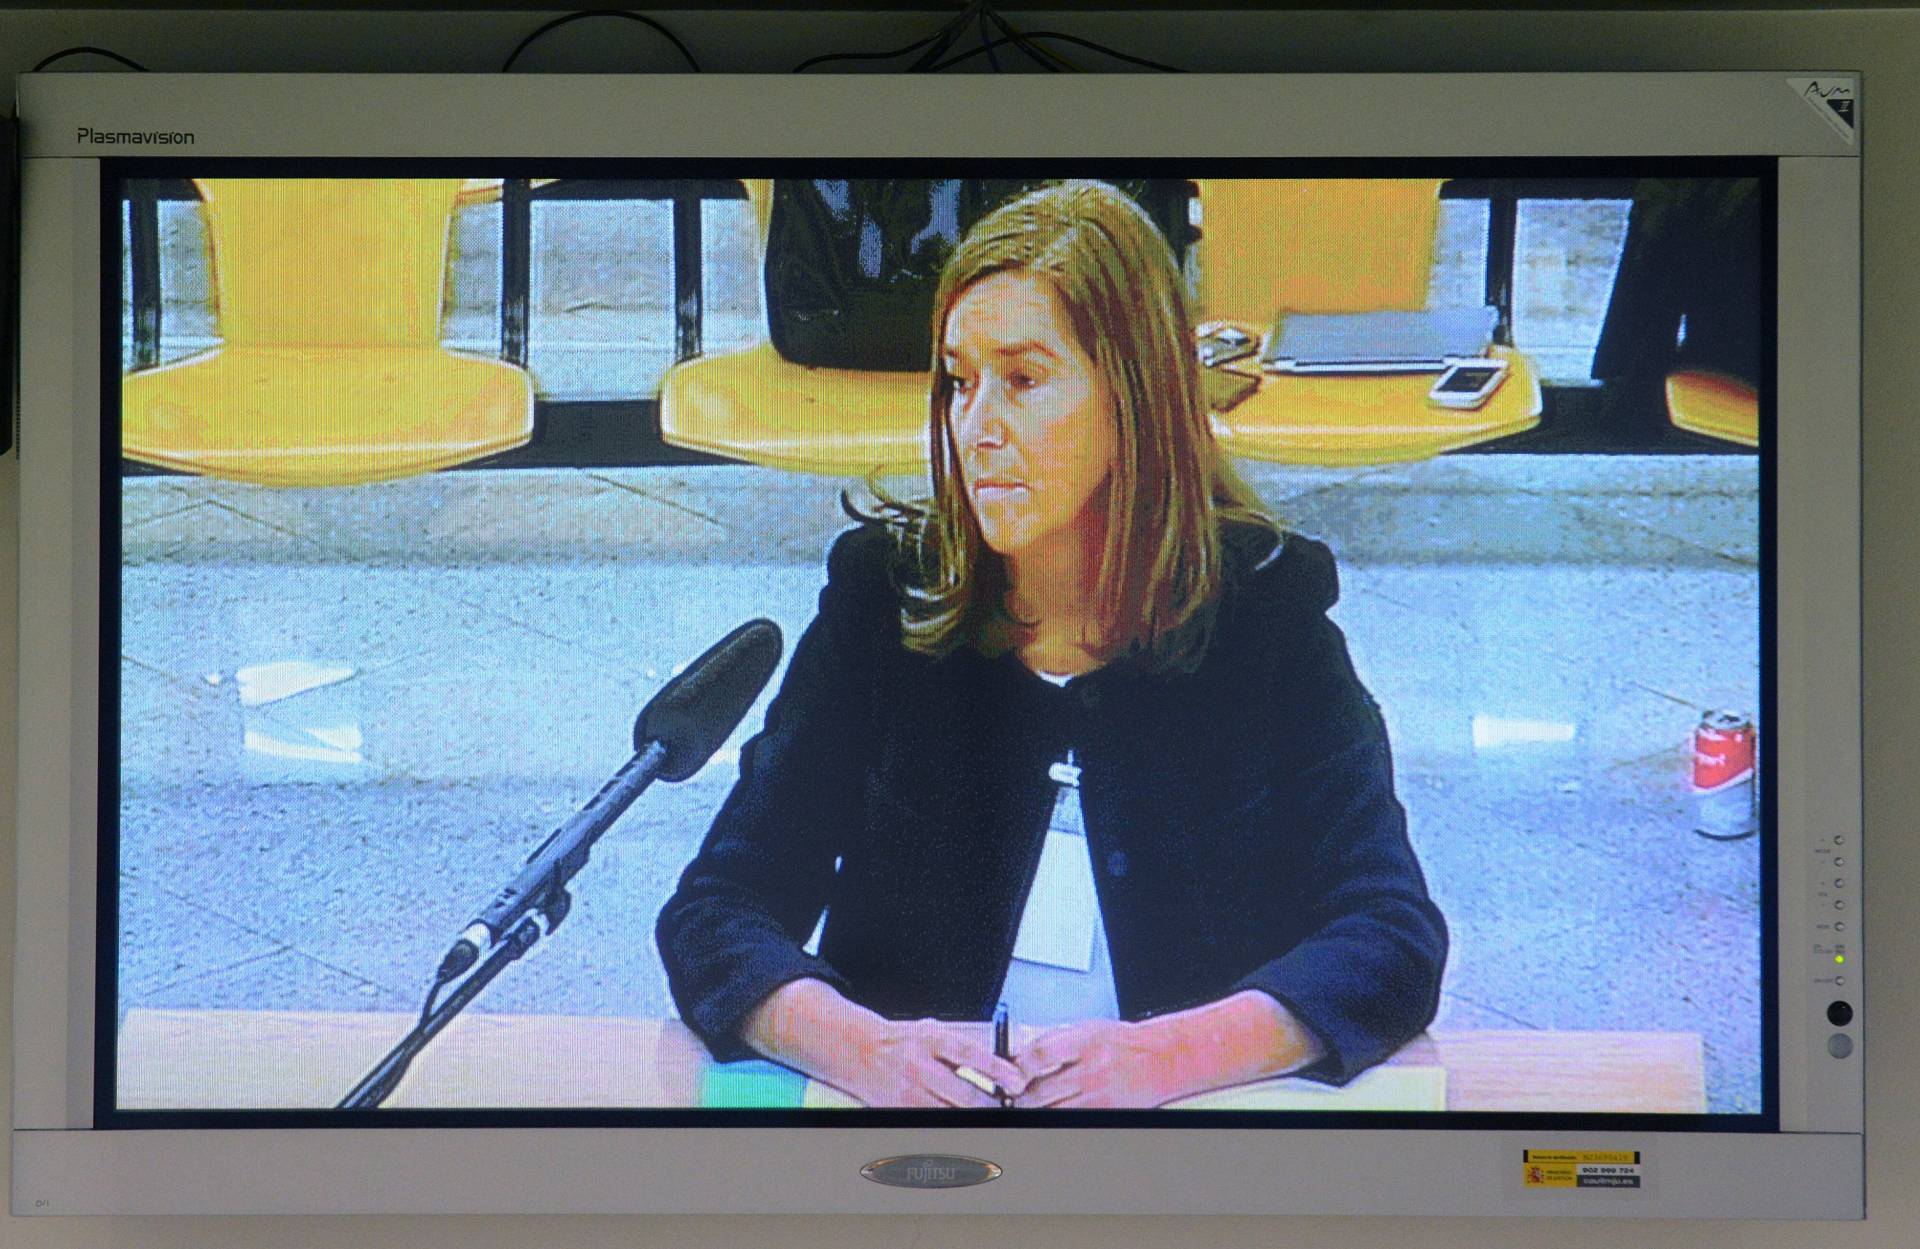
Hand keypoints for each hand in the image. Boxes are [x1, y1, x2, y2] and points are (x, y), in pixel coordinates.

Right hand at [836, 1018, 1028, 1108]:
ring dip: (974, 1116)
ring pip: (951, 1113)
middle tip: (1007, 1104)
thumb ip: (960, 1046)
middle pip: (965, 1094)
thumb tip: (999, 1063)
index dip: (998, 1069)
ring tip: (988, 1113)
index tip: (1017, 1081)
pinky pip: (933, 1120)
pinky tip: (961, 1117)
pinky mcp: (900, 1109)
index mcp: (930, 1039)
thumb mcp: (931, 1031)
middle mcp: (919, 1066)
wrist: (857, 1048)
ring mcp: (908, 1091)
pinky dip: (951, 1121)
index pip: (971, 1054)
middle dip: (991, 1104)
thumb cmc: (901, 1040)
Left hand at [1012, 1020, 1182, 1108]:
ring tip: (1030, 1102)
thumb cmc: (1122, 1042)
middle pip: (1040, 1092)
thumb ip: (1055, 1040)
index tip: (1010, 1071)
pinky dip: (1057, 1115)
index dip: (1018, 1067)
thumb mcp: (1088, 1029)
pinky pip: (1070, 1120)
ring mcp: (1098, 1096)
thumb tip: (1020, 1053)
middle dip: (1021, 1095)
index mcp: (1084, 1042)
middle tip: (1013, 1093)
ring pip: (1051, 1112)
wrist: (1160, 1060)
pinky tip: (1055, 1108)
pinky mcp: (1105, 1113)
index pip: (1039, 1055)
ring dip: (1036, 1109)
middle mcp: (1091, 1070)